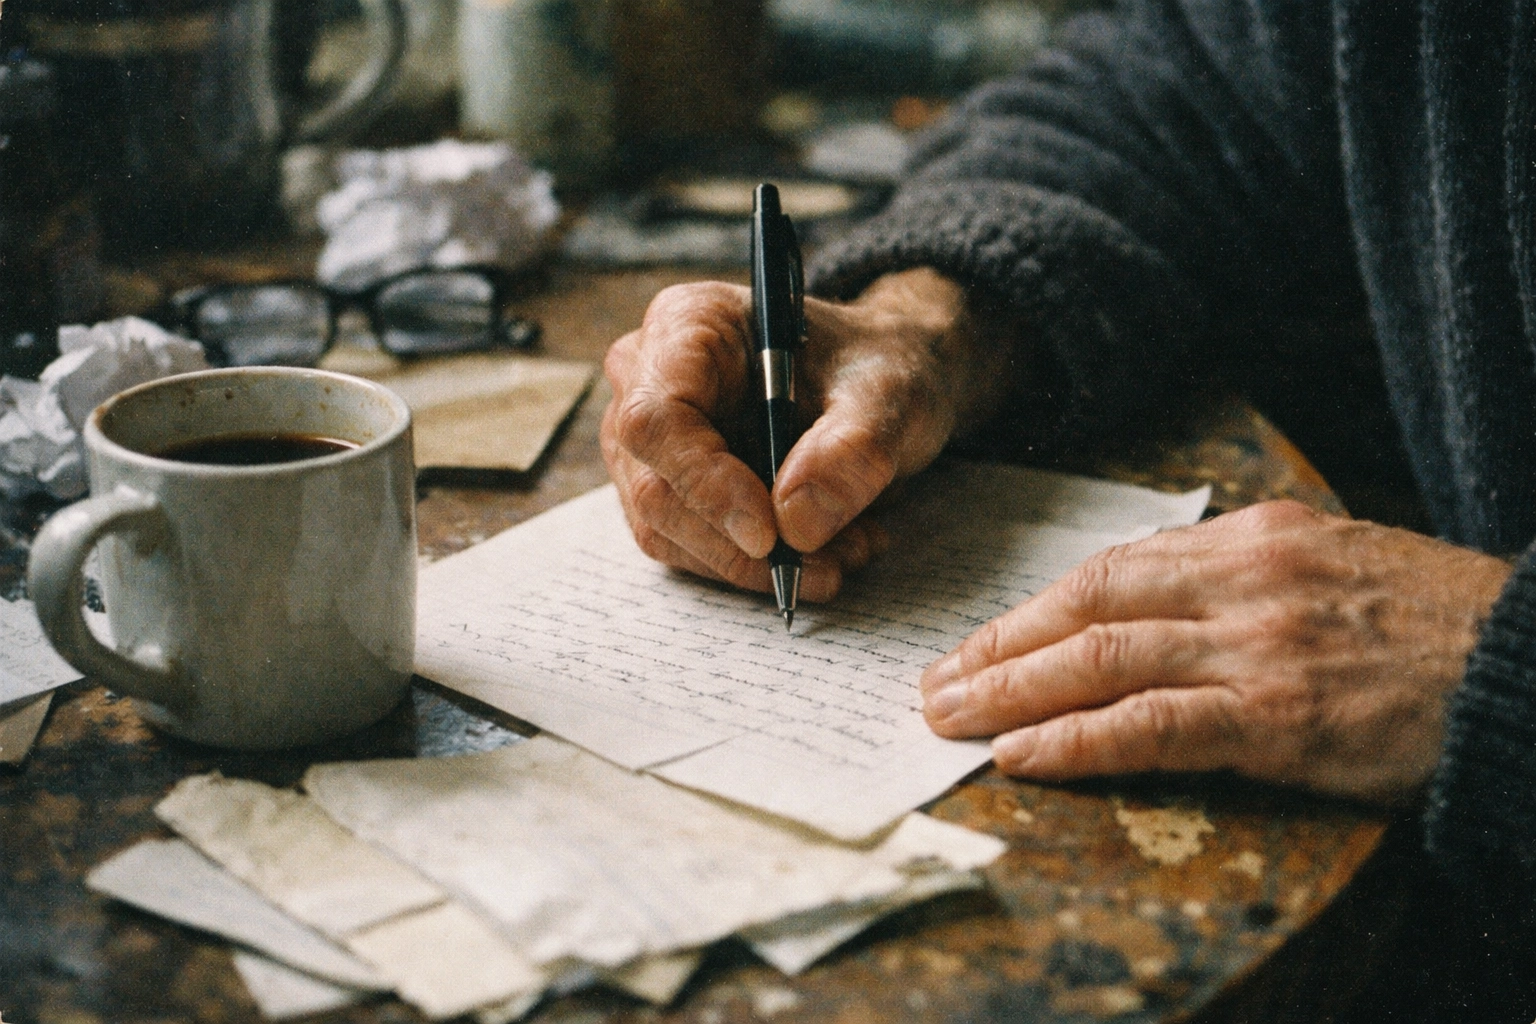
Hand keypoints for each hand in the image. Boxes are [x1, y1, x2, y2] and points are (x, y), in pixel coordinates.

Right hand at [601, 269, 1017, 599]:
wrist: (879, 383)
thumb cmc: (875, 364)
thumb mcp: (889, 392)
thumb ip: (852, 449)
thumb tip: (796, 525)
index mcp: (687, 325)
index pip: (658, 418)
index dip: (705, 484)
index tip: (769, 535)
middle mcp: (648, 379)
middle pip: (656, 488)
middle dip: (741, 545)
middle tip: (829, 563)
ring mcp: (649, 442)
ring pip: (669, 533)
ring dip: (755, 565)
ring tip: (844, 552)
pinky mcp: (668, 490)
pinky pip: (692, 551)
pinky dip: (755, 567)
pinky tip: (821, 551)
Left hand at [919, 500, 1512, 802]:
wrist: (1530, 661)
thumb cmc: (1428, 626)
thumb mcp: (1327, 569)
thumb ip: (1236, 584)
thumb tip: (1142, 616)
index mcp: (1251, 536)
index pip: (1111, 569)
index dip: (1032, 611)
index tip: (979, 642)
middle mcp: (1244, 576)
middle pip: (1088, 604)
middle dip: (1000, 646)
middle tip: (935, 682)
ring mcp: (1261, 642)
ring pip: (1104, 657)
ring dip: (1012, 690)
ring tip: (950, 718)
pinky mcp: (1283, 712)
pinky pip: (1155, 724)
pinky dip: (1080, 738)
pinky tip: (1025, 753)